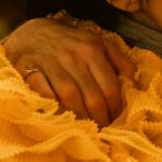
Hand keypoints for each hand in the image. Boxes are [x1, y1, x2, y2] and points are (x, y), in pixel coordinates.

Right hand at [3, 17, 134, 123]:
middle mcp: (73, 55)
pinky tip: (59, 116)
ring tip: (84, 127)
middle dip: (99, 117)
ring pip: (69, 96)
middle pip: (92, 95)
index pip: (110, 86)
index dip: (115, 108)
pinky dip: (52, 106)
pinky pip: (42, 92)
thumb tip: (133, 82)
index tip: (115, 120)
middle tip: (101, 129)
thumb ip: (118, 60)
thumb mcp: (97, 43)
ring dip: (79, 116)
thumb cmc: (69, 43)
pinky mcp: (28, 68)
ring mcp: (50, 61)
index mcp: (92, 49)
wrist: (31, 32)